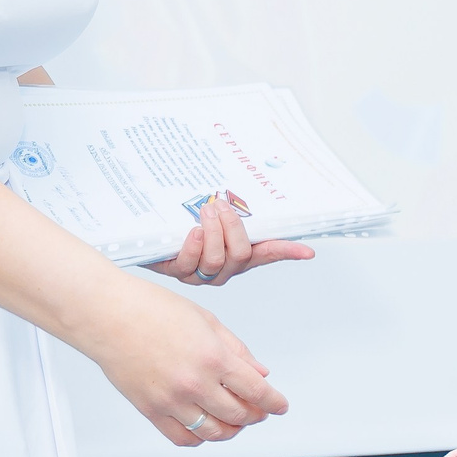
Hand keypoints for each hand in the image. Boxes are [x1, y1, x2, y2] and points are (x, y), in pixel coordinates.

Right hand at [74, 275, 288, 446]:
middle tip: (259, 411)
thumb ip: (237, 350)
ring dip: (231, 430)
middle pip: (239, 415)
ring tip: (234, 421)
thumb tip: (261, 373)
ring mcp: (171, 400)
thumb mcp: (206, 320)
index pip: (257, 391)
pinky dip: (200, 438)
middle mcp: (194, 383)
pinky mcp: (150, 410)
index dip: (274, 402)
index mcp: (213, 357)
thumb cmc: (151, 309)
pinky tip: (205, 428)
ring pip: (214, 432)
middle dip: (255, 415)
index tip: (280, 406)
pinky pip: (183, 438)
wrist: (107, 314)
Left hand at [150, 199, 315, 286]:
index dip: (287, 252)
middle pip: (241, 254)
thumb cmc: (183, 217)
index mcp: (238, 252)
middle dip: (232, 227)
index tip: (308, 252)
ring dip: (212, 232)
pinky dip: (194, 245)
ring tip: (204, 211)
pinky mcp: (179, 273)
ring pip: (217, 260)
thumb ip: (230, 204)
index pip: (268, 253)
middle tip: (220, 204)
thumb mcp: (211, 209)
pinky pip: (191, 264)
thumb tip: (240, 182)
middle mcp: (224, 266)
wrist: (148, 232)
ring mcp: (202, 273)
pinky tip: (193, 231)